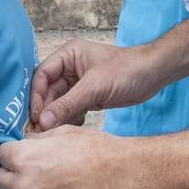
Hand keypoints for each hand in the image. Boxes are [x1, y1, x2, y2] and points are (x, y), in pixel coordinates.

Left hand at [0, 126, 129, 188]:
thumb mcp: (63, 133)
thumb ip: (38, 141)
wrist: (119, 178)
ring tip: (36, 184)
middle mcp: (23, 184)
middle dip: (13, 171)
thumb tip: (28, 144)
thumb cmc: (95, 150)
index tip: (23, 151)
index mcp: (24, 157)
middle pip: (2, 179)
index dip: (13, 151)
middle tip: (30, 167)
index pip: (2, 154)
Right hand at [30, 38, 156, 130]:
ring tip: (54, 134)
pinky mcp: (88, 96)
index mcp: (68, 55)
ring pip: (59, 103)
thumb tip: (43, 121)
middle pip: (48, 92)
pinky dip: (70, 120)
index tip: (35, 116)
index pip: (42, 75)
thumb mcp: (94, 87)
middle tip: (41, 131)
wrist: (153, 74)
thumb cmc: (127, 69)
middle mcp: (70, 68)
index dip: (36, 96)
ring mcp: (79, 83)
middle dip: (46, 111)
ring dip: (57, 118)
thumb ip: (67, 104)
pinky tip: (71, 130)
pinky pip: (71, 110)